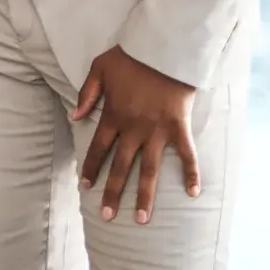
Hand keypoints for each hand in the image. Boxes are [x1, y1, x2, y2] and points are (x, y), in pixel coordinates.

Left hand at [72, 45, 199, 224]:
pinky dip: (192, 173)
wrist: (164, 50)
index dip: (91, 169)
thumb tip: (75, 118)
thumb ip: (86, 95)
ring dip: (145, 196)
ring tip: (141, 219)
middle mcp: (134, 130)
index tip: (85, 187)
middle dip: (113, 193)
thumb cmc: (130, 57)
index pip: (97, 149)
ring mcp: (157, 131)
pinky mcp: (179, 127)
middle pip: (121, 167)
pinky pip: (187, 155)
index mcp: (113, 117)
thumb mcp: (98, 70)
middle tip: (107, 216)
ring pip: (150, 170)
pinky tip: (193, 193)